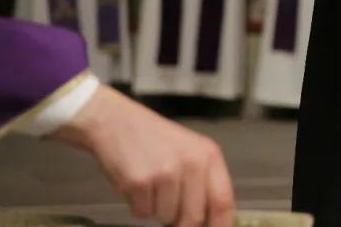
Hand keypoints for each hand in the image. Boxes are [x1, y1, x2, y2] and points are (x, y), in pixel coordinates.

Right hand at [52, 85, 234, 226]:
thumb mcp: (190, 153)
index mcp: (209, 155)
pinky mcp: (139, 182)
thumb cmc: (155, 141)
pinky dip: (137, 205)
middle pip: (193, 218)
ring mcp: (165, 172)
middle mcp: (191, 163)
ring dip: (156, 209)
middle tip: (168, 203)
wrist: (117, 122)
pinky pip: (142, 213)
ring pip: (165, 218)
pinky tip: (137, 182)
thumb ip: (204, 183)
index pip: (223, 201)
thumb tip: (211, 221)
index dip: (220, 225)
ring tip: (151, 183)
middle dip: (180, 221)